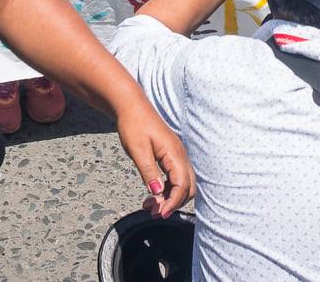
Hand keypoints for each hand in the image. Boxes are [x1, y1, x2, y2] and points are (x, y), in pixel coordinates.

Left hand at [115, 100, 193, 218]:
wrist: (131, 107)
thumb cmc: (133, 125)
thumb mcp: (137, 150)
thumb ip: (148, 172)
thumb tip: (157, 193)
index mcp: (174, 153)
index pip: (182, 185)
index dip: (172, 202)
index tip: (159, 213)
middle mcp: (180, 155)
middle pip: (188, 187)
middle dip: (173, 203)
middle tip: (154, 212)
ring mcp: (177, 155)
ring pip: (183, 184)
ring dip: (169, 198)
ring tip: (149, 206)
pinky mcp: (171, 156)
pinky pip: (175, 177)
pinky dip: (167, 189)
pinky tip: (152, 194)